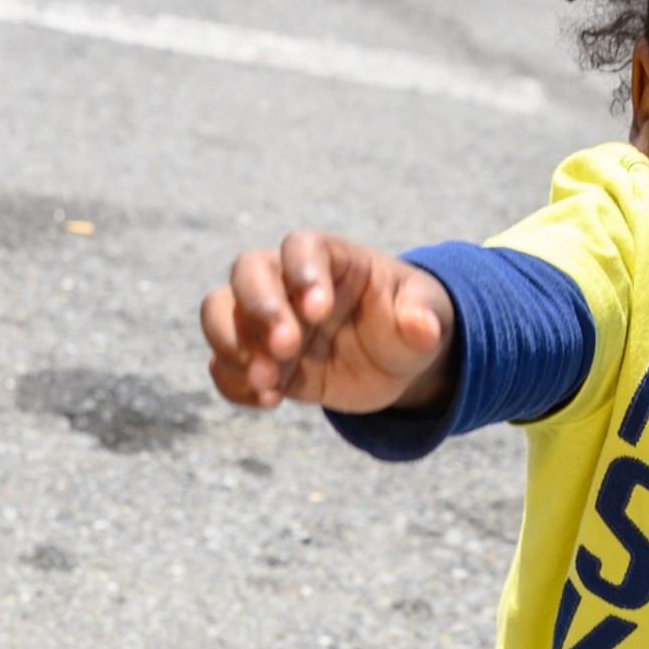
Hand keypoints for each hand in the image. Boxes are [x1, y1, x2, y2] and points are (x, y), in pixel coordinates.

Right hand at [200, 231, 454, 413]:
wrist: (393, 364)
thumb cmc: (408, 322)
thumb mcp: (428, 317)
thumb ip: (423, 317)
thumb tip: (422, 325)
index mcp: (332, 259)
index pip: (301, 247)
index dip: (303, 273)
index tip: (319, 310)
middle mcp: (288, 282)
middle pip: (248, 271)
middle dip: (260, 308)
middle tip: (286, 347)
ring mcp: (267, 319)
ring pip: (219, 310)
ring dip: (233, 343)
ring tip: (269, 380)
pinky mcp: (258, 359)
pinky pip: (223, 364)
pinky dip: (234, 383)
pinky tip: (269, 400)